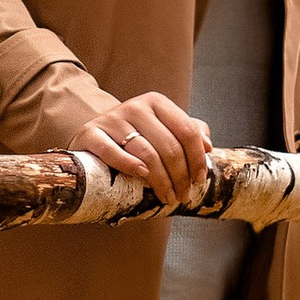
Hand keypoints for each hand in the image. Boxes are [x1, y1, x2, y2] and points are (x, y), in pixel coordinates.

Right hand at [72, 89, 211, 207]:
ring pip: (146, 153)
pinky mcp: (91, 133)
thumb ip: (189, 133)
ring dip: (161, 180)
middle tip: (183, 196)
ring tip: (167, 197)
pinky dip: (128, 165)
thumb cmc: (137, 135)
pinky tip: (142, 176)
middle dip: (180, 176)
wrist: (96, 132)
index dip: (197, 159)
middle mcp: (136, 106)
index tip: (199, 181)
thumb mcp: (164, 129)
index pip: (187, 131)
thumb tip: (208, 147)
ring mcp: (112, 119)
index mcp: (157, 103)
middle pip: (169, 146)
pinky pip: (111, 152)